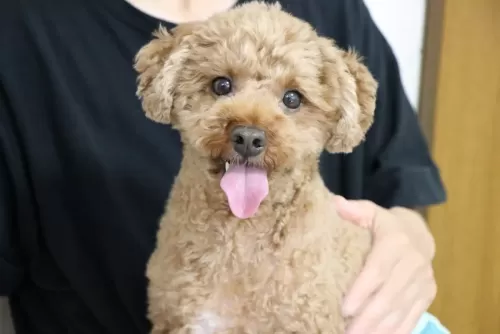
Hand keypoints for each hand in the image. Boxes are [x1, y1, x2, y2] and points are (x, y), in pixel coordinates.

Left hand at [334, 196, 436, 333]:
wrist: (419, 233)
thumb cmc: (384, 225)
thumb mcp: (370, 212)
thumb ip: (354, 210)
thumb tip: (335, 204)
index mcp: (396, 242)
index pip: (378, 270)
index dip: (362, 291)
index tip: (344, 308)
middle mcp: (414, 263)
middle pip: (389, 296)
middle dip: (368, 318)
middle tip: (347, 332)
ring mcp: (423, 281)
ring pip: (401, 311)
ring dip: (380, 329)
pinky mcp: (428, 295)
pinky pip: (413, 317)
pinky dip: (396, 331)